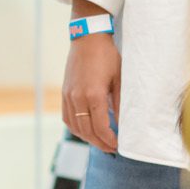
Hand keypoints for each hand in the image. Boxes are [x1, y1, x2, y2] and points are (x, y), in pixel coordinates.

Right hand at [61, 26, 120, 153]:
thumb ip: (121, 103)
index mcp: (93, 95)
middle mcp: (78, 98)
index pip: (100, 128)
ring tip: (101, 142)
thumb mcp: (119, 79)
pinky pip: (67, 118)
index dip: (110, 141)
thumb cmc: (107, 57)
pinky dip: (76, 128)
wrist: (87, 39)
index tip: (118, 146)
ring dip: (88, 138)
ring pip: (75, 127)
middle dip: (100, 143)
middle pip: (87, 132)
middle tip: (112, 149)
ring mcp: (69, 96)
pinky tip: (86, 131)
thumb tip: (125, 124)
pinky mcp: (64, 93)